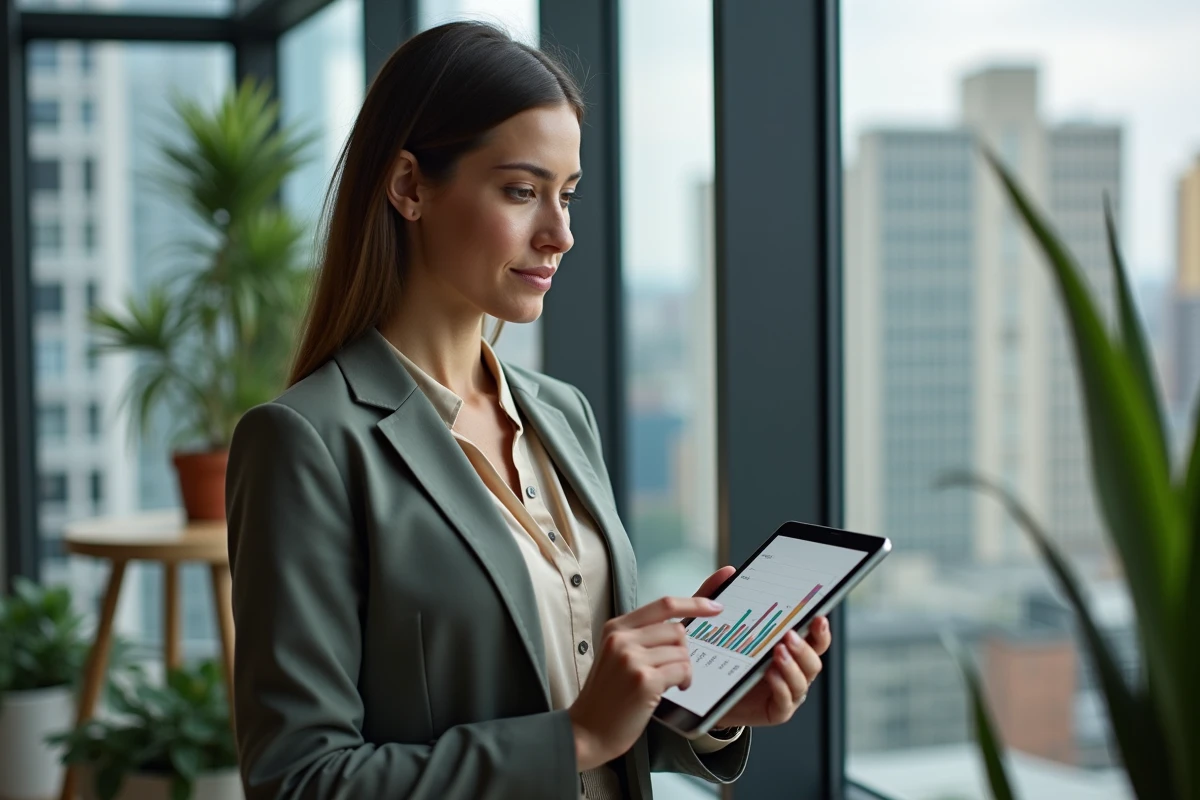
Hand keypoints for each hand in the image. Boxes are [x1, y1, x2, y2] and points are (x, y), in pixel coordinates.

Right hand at [568, 595, 723, 770]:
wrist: (588, 730)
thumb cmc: (607, 695)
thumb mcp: (615, 654)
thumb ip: (641, 636)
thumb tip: (680, 627)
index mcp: (616, 627)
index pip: (663, 605)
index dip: (693, 603)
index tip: (713, 607)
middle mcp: (622, 639)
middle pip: (677, 630)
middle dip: (682, 650)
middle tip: (672, 668)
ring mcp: (632, 659)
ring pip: (682, 652)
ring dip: (683, 669)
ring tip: (669, 682)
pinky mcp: (644, 681)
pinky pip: (682, 671)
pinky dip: (685, 681)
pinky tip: (674, 689)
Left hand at [692, 566, 831, 729]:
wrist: (704, 695)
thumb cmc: (717, 655)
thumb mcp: (713, 624)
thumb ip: (717, 595)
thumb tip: (729, 571)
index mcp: (787, 646)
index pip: (814, 635)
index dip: (820, 627)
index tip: (818, 614)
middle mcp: (793, 668)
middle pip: (814, 658)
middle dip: (806, 646)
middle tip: (788, 635)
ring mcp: (788, 690)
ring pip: (804, 679)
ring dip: (794, 666)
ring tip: (777, 653)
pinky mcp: (776, 710)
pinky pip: (787, 702)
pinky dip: (782, 687)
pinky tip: (771, 675)